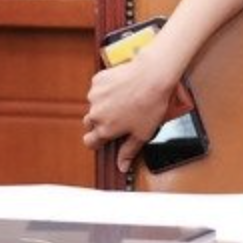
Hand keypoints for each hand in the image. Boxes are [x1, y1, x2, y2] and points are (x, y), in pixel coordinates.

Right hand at [82, 50, 174, 173]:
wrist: (152, 75)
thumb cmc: (151, 104)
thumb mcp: (143, 133)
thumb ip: (129, 151)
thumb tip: (122, 167)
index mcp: (105, 130)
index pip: (90, 142)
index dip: (98, 141)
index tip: (106, 137)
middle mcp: (96, 114)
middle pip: (90, 123)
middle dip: (100, 122)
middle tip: (119, 116)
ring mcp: (95, 96)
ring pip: (94, 105)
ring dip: (103, 104)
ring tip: (124, 100)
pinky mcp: (98, 81)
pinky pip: (98, 89)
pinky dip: (106, 89)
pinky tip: (121, 88)